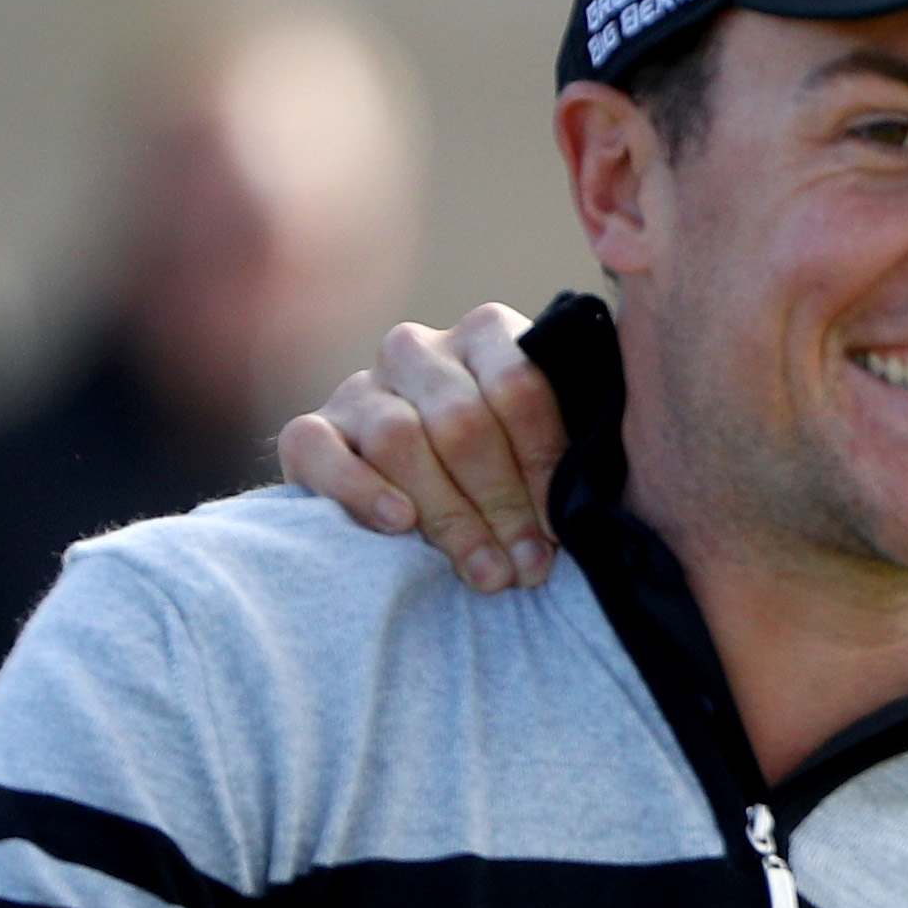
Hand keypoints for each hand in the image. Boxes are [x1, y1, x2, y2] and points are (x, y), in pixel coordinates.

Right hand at [277, 303, 573, 591]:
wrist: (422, 488)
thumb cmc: (508, 472)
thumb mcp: (547, 449)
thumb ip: (574, 451)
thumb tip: (597, 503)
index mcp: (488, 334)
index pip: (518, 386)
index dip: (542, 465)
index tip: (562, 530)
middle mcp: (418, 349)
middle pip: (461, 420)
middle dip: (502, 503)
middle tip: (528, 568)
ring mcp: (360, 387)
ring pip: (399, 438)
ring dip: (449, 515)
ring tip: (486, 572)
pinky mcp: (310, 430)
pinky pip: (319, 450)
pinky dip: (361, 490)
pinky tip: (401, 525)